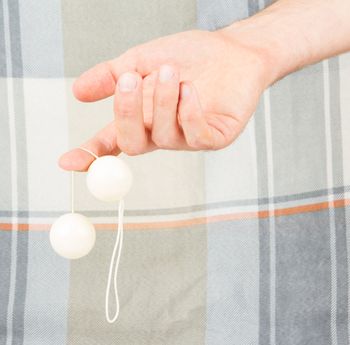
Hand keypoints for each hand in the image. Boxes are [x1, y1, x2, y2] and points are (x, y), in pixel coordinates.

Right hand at [59, 29, 271, 170]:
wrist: (232, 51)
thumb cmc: (189, 57)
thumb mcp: (142, 59)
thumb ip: (111, 75)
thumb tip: (77, 91)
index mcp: (142, 119)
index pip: (112, 142)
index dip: (89, 155)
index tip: (67, 162)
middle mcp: (161, 133)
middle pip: (133, 143)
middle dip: (126, 112)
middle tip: (129, 79)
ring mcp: (187, 139)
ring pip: (163, 136)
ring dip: (161, 101)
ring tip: (169, 72)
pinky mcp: (214, 138)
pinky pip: (195, 136)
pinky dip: (188, 112)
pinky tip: (190, 90)